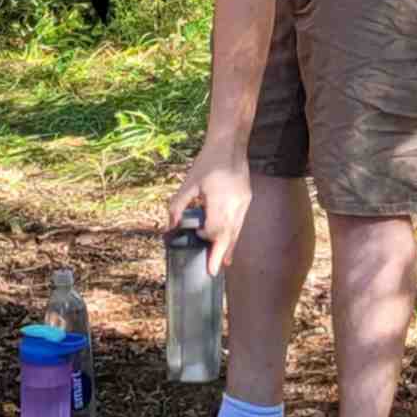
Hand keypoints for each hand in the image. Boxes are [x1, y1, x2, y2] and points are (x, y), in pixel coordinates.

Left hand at [172, 146, 251, 271]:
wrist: (230, 144)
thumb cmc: (207, 162)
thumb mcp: (189, 182)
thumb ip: (178, 205)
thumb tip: (170, 226)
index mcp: (219, 200)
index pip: (215, 228)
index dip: (206, 236)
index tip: (197, 235)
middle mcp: (235, 204)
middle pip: (229, 235)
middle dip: (220, 253)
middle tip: (213, 271)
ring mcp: (243, 203)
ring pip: (237, 230)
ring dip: (229, 247)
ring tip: (223, 263)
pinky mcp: (246, 200)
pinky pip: (240, 222)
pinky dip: (234, 234)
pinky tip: (230, 242)